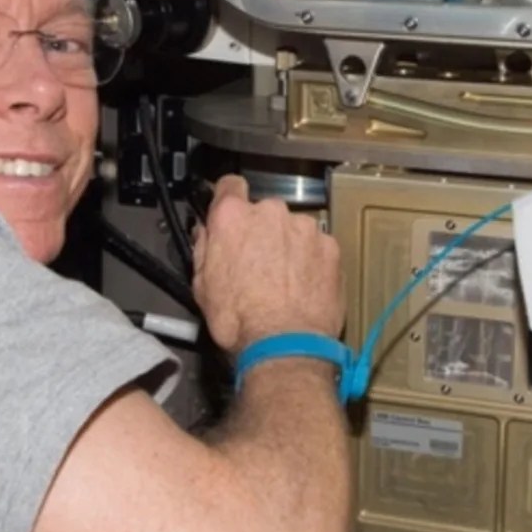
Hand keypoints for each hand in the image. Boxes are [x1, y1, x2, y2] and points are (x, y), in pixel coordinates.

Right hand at [191, 175, 343, 353]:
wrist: (284, 345)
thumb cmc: (240, 321)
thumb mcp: (201, 286)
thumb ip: (204, 249)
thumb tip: (206, 234)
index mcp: (233, 218)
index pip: (229, 185)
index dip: (229, 198)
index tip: (231, 211)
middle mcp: (271, 213)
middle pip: (264, 212)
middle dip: (262, 231)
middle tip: (257, 264)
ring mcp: (304, 228)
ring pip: (294, 228)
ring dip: (289, 246)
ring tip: (283, 281)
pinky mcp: (330, 247)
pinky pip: (318, 246)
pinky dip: (312, 260)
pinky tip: (303, 286)